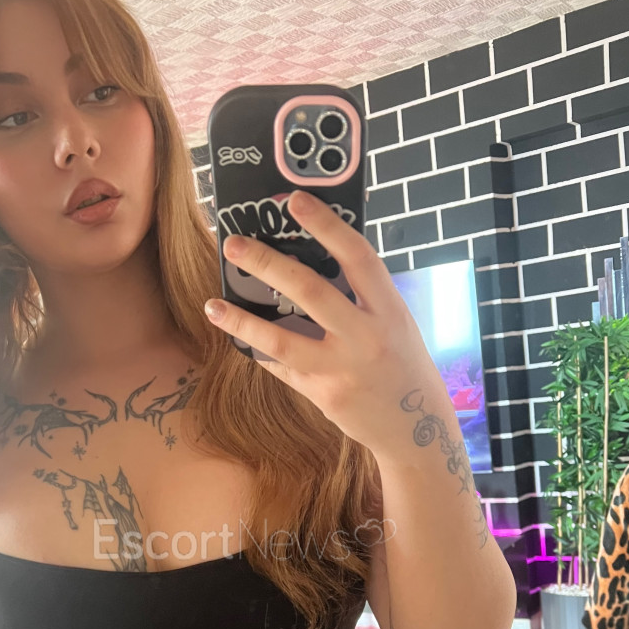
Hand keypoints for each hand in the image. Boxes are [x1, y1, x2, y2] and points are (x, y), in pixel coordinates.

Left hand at [204, 189, 437, 454]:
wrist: (415, 428)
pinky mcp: (324, 396)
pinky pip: (282, 368)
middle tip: (234, 245)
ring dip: (243, 321)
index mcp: (388, 309)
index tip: (295, 200)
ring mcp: (342, 370)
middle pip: (310, 292)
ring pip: (283, 341)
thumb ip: (361, 296)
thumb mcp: (394, 322)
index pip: (357, 257)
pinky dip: (259, 350)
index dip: (326, 225)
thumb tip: (313, 257)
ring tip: (213, 305)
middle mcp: (366, 338)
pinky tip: (238, 336)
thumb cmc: (402, 364)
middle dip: (267, 264)